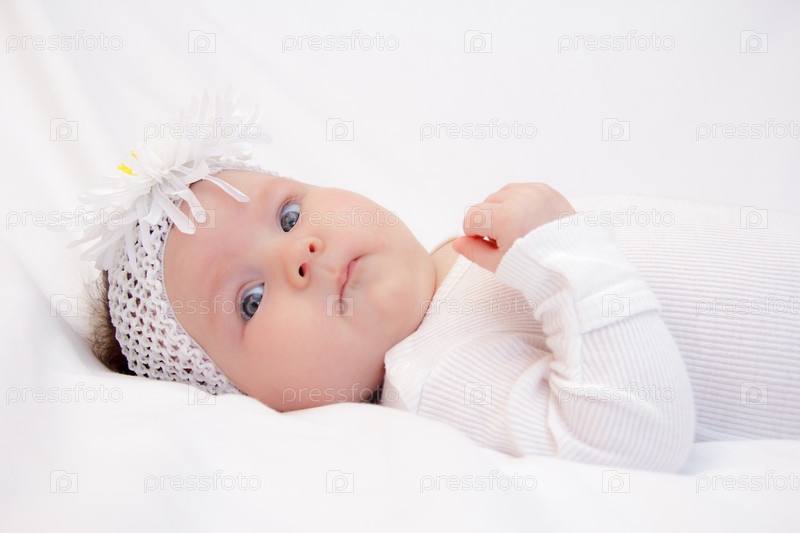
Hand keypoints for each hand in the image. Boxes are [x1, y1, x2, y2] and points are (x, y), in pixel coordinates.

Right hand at [452, 182, 575, 272]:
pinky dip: (520, 203)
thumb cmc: (538, 267)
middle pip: (486, 204)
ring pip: (503, 195)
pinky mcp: (546, 190)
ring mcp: (534, 191)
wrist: (575, 263)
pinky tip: (530, 221)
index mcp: (504, 216)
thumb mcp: (499, 264)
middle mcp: (519, 198)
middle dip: (490, 221)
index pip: (471, 217)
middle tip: (508, 242)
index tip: (489, 245)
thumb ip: (473, 251)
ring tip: (519, 231)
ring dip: (504, 209)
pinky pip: (522, 190)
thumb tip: (457, 243)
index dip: (475, 234)